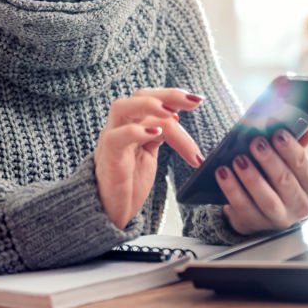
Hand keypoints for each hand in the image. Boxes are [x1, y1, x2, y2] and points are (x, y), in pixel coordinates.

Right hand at [94, 88, 204, 229]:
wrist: (111, 212)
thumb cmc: (130, 182)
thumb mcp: (150, 152)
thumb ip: (161, 133)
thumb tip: (178, 117)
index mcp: (132, 123)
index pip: (152, 98)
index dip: (174, 96)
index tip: (198, 101)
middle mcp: (120, 125)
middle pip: (140, 95)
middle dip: (169, 95)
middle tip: (195, 102)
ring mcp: (111, 138)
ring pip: (122, 107)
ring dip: (150, 106)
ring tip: (173, 113)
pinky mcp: (108, 157)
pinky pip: (116, 137)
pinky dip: (136, 132)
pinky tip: (156, 134)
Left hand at [216, 125, 307, 233]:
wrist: (262, 211)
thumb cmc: (278, 181)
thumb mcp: (289, 165)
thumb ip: (297, 145)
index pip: (302, 164)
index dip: (290, 148)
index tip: (278, 133)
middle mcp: (298, 205)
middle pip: (285, 181)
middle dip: (270, 160)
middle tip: (256, 143)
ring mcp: (277, 218)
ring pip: (267, 199)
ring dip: (252, 177)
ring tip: (239, 159)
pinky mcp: (255, 223)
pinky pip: (243, 207)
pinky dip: (232, 189)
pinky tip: (223, 173)